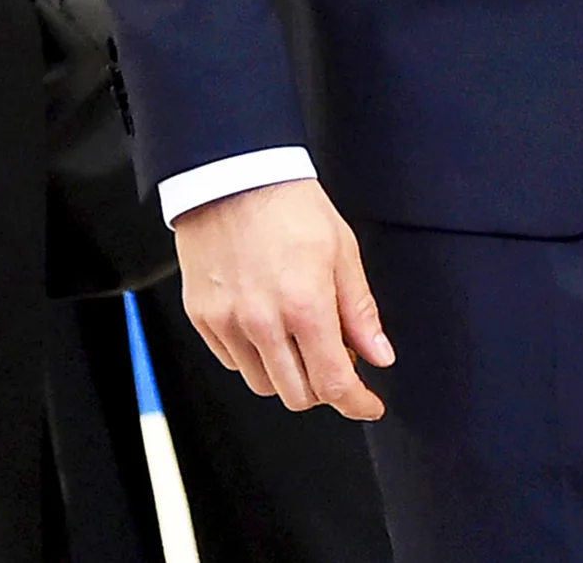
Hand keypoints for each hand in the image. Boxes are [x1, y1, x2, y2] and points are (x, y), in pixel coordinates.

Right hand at [176, 180, 393, 420]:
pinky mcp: (203, 321)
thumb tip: (380, 355)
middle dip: (325, 388)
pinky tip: (270, 327)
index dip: (356, 402)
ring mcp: (228, 325)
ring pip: (264, 385)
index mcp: (305, 305)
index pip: (333, 381)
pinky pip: (234, 362)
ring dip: (290, 375)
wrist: (234, 178)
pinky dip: (257, 358)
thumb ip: (360, 310)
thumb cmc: (291, 206)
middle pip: (298, 394)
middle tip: (340, 360)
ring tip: (303, 338)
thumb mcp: (342, 251)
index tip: (368, 405)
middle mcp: (263, 323)